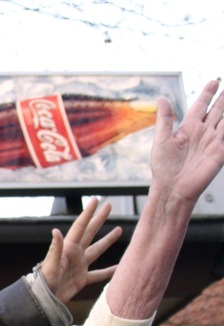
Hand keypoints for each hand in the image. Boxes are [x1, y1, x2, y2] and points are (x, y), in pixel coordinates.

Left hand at [40, 197, 120, 302]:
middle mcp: (75, 254)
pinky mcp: (82, 279)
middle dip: (99, 219)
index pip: (80, 227)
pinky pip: (99, 274)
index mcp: (68, 248)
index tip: (96, 200)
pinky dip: (110, 271)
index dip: (88, 213)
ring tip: (119, 229)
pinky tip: (120, 267)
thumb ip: (55, 248)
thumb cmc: (44, 282)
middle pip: (90, 232)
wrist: (44, 300)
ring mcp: (80, 266)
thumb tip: (55, 231)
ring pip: (97, 250)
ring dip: (108, 240)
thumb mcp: (50, 264)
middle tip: (109, 206)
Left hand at [149, 79, 223, 204]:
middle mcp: (202, 133)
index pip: (200, 106)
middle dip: (223, 98)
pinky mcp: (220, 152)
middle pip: (217, 110)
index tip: (214, 81)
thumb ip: (165, 119)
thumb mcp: (162, 139)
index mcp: (187, 128)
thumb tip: (162, 99)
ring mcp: (213, 141)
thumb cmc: (163, 168)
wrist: (172, 188)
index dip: (207, 94)